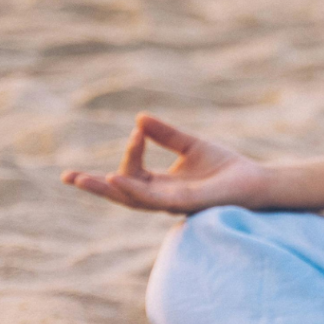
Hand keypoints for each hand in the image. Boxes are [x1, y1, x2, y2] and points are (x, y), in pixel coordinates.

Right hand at [61, 113, 267, 213]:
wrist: (256, 181)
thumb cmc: (226, 168)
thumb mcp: (191, 146)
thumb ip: (166, 135)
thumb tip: (138, 119)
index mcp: (163, 186)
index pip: (133, 172)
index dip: (131, 152)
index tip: (138, 132)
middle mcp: (164, 198)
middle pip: (122, 194)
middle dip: (95, 187)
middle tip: (68, 177)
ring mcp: (174, 203)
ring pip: (133, 199)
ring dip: (109, 189)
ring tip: (85, 180)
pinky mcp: (187, 204)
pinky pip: (155, 200)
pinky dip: (135, 190)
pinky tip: (118, 179)